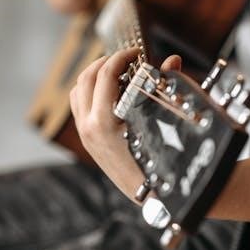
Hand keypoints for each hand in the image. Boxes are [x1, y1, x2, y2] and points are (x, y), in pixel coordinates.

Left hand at [70, 49, 181, 200]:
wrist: (161, 197)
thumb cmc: (168, 158)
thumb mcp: (167, 119)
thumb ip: (167, 84)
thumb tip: (172, 60)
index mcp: (104, 121)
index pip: (105, 75)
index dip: (121, 57)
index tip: (136, 52)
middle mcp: (89, 128)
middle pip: (86, 78)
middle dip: (105, 61)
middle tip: (125, 58)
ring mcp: (86, 134)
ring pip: (77, 91)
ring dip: (94, 75)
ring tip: (115, 70)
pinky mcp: (88, 140)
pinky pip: (79, 106)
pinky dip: (89, 91)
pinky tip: (109, 90)